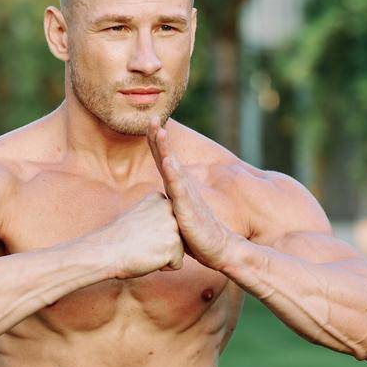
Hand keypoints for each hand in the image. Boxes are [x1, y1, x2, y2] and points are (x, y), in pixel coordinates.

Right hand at [91, 192, 185, 279]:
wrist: (106, 251)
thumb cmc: (120, 239)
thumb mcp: (140, 217)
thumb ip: (158, 217)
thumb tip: (171, 229)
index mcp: (160, 199)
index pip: (173, 224)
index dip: (157, 235)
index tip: (140, 233)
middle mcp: (170, 208)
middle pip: (179, 236)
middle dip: (163, 245)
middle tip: (142, 242)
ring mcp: (173, 225)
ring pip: (179, 251)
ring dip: (164, 256)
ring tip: (145, 250)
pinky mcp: (174, 244)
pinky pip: (177, 264)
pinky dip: (164, 267)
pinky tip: (148, 258)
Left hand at [147, 119, 235, 266]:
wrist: (218, 249)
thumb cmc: (197, 234)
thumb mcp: (176, 216)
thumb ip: (168, 205)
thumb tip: (157, 204)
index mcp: (176, 187)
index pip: (163, 160)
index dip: (156, 141)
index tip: (149, 122)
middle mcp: (181, 187)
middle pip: (166, 157)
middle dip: (159, 136)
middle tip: (152, 116)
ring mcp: (186, 196)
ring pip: (172, 168)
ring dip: (166, 149)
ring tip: (161, 130)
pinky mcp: (188, 208)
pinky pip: (179, 189)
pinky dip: (173, 173)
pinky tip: (168, 161)